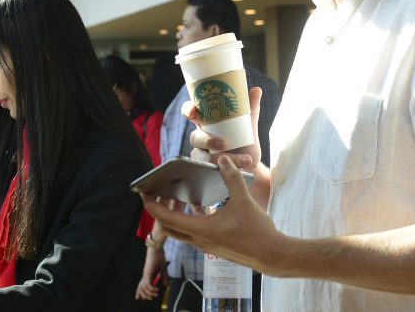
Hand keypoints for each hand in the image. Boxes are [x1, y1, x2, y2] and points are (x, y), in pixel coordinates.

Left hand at [135, 246, 165, 300]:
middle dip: (144, 296)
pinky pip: (147, 285)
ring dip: (149, 294)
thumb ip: (164, 277)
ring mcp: (146, 274)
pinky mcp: (148, 273)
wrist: (157, 249)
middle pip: (140, 289)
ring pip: (143, 288)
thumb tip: (166, 284)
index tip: (144, 298)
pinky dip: (151, 289)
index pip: (142, 286)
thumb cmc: (159, 257)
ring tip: (155, 294)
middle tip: (151, 298)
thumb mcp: (163, 269)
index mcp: (148, 275)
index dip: (142, 293)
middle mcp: (145, 276)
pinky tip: (156, 290)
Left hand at [142, 155, 285, 274]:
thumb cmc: (257, 231)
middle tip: (157, 194)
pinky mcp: (213, 246)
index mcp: (201, 230)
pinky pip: (192, 233)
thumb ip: (232, 178)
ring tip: (176, 198)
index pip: (166, 219)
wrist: (271, 255)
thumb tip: (223, 160)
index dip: (152, 206)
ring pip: (180, 231)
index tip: (144, 195)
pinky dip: (188, 220)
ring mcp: (206, 245)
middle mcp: (199, 240)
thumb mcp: (244, 200)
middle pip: (168, 227)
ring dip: (174, 216)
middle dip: (159, 211)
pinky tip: (197, 208)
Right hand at [184, 87, 263, 165]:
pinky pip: (210, 169)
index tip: (193, 111)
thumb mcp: (249, 125)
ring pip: (202, 156)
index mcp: (208, 123)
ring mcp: (204, 154)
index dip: (188, 110)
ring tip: (243, 160)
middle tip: (224, 143)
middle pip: (194, 137)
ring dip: (219, 158)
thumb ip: (251, 108)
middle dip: (207, 140)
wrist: (253, 164)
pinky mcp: (208, 168)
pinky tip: (242, 166)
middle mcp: (202, 138)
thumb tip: (257, 89)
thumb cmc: (245, 141)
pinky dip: (227, 168)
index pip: (191, 113)